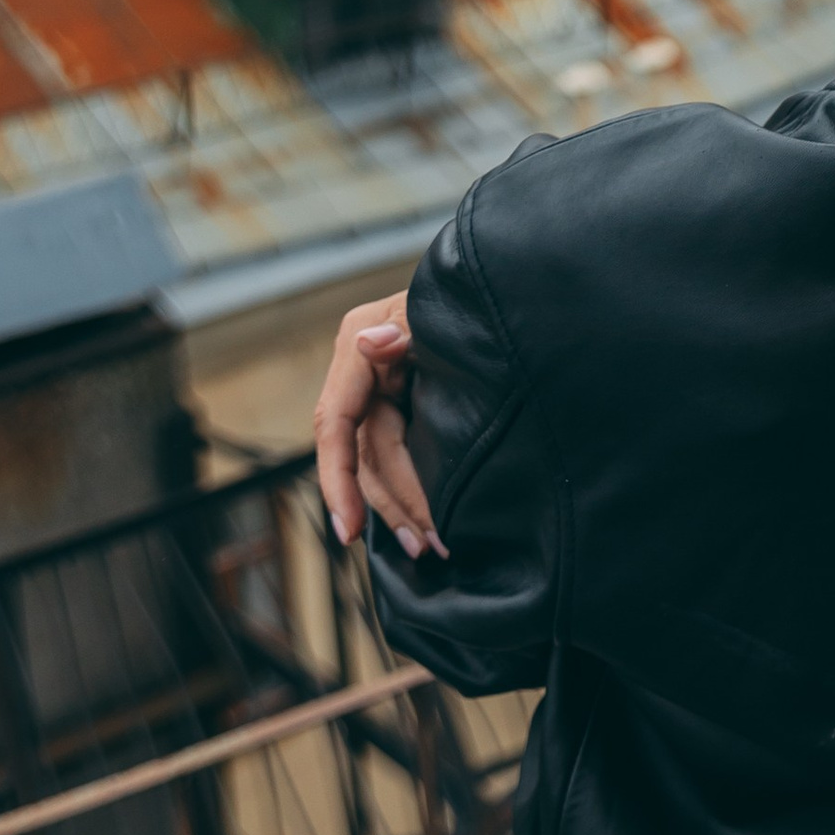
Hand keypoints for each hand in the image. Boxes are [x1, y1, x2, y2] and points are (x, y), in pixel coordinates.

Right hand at [313, 293, 445, 562]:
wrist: (498, 286)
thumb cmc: (469, 292)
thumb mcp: (436, 306)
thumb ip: (406, 327)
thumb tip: (373, 343)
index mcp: (359, 343)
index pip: (336, 422)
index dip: (338, 478)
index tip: (349, 530)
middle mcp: (360, 371)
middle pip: (364, 455)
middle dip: (396, 504)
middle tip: (432, 545)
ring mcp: (379, 392)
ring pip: (378, 466)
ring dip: (401, 510)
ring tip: (430, 547)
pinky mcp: (402, 408)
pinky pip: (394, 460)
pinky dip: (407, 494)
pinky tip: (420, 526)